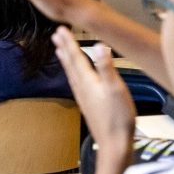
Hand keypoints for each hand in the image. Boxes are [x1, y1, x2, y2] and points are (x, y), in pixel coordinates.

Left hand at [51, 27, 134, 149]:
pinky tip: (76, 76)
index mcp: (88, 81)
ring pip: (72, 73)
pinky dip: (73, 74)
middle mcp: (82, 88)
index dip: (68, 42)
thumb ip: (107, 67)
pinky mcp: (88, 104)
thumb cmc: (118, 119)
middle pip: (70, 63)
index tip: (60, 29)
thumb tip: (100, 46)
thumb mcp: (116, 89)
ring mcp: (84, 97)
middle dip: (64, 48)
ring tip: (60, 51)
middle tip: (56, 35)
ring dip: (66, 60)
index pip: (75, 56)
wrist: (114, 144)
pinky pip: (76, 83)